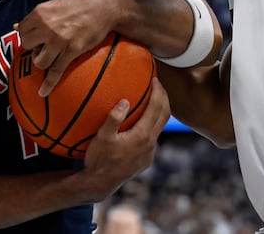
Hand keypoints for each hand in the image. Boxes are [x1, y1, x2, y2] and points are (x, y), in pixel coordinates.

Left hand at [16, 0, 117, 95]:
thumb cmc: (80, 3)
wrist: (105, 6)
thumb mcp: (54, 4)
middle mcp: (46, 25)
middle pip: (27, 45)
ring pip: (39, 61)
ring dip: (42, 62)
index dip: (27, 36)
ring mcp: (59, 39)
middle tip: (44, 46)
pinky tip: (43, 92)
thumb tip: (14, 26)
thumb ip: (36, 17)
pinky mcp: (72, 49)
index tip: (35, 38)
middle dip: (33, 48)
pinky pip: (56, 71)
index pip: (21, 30)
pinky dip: (48, 84)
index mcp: (40, 12)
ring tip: (50, 58)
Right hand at [81, 78, 169, 198]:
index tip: (155, 79)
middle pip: (164, 116)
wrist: (100, 183)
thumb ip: (114, 118)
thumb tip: (125, 101)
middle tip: (158, 83)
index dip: (158, 92)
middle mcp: (150, 143)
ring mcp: (150, 152)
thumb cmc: (99, 158)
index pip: (156, 109)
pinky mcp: (146, 158)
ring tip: (153, 97)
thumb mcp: (102, 137)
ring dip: (160, 110)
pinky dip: (152, 122)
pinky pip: (153, 136)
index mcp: (142, 136)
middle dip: (164, 97)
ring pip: (160, 126)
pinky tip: (142, 119)